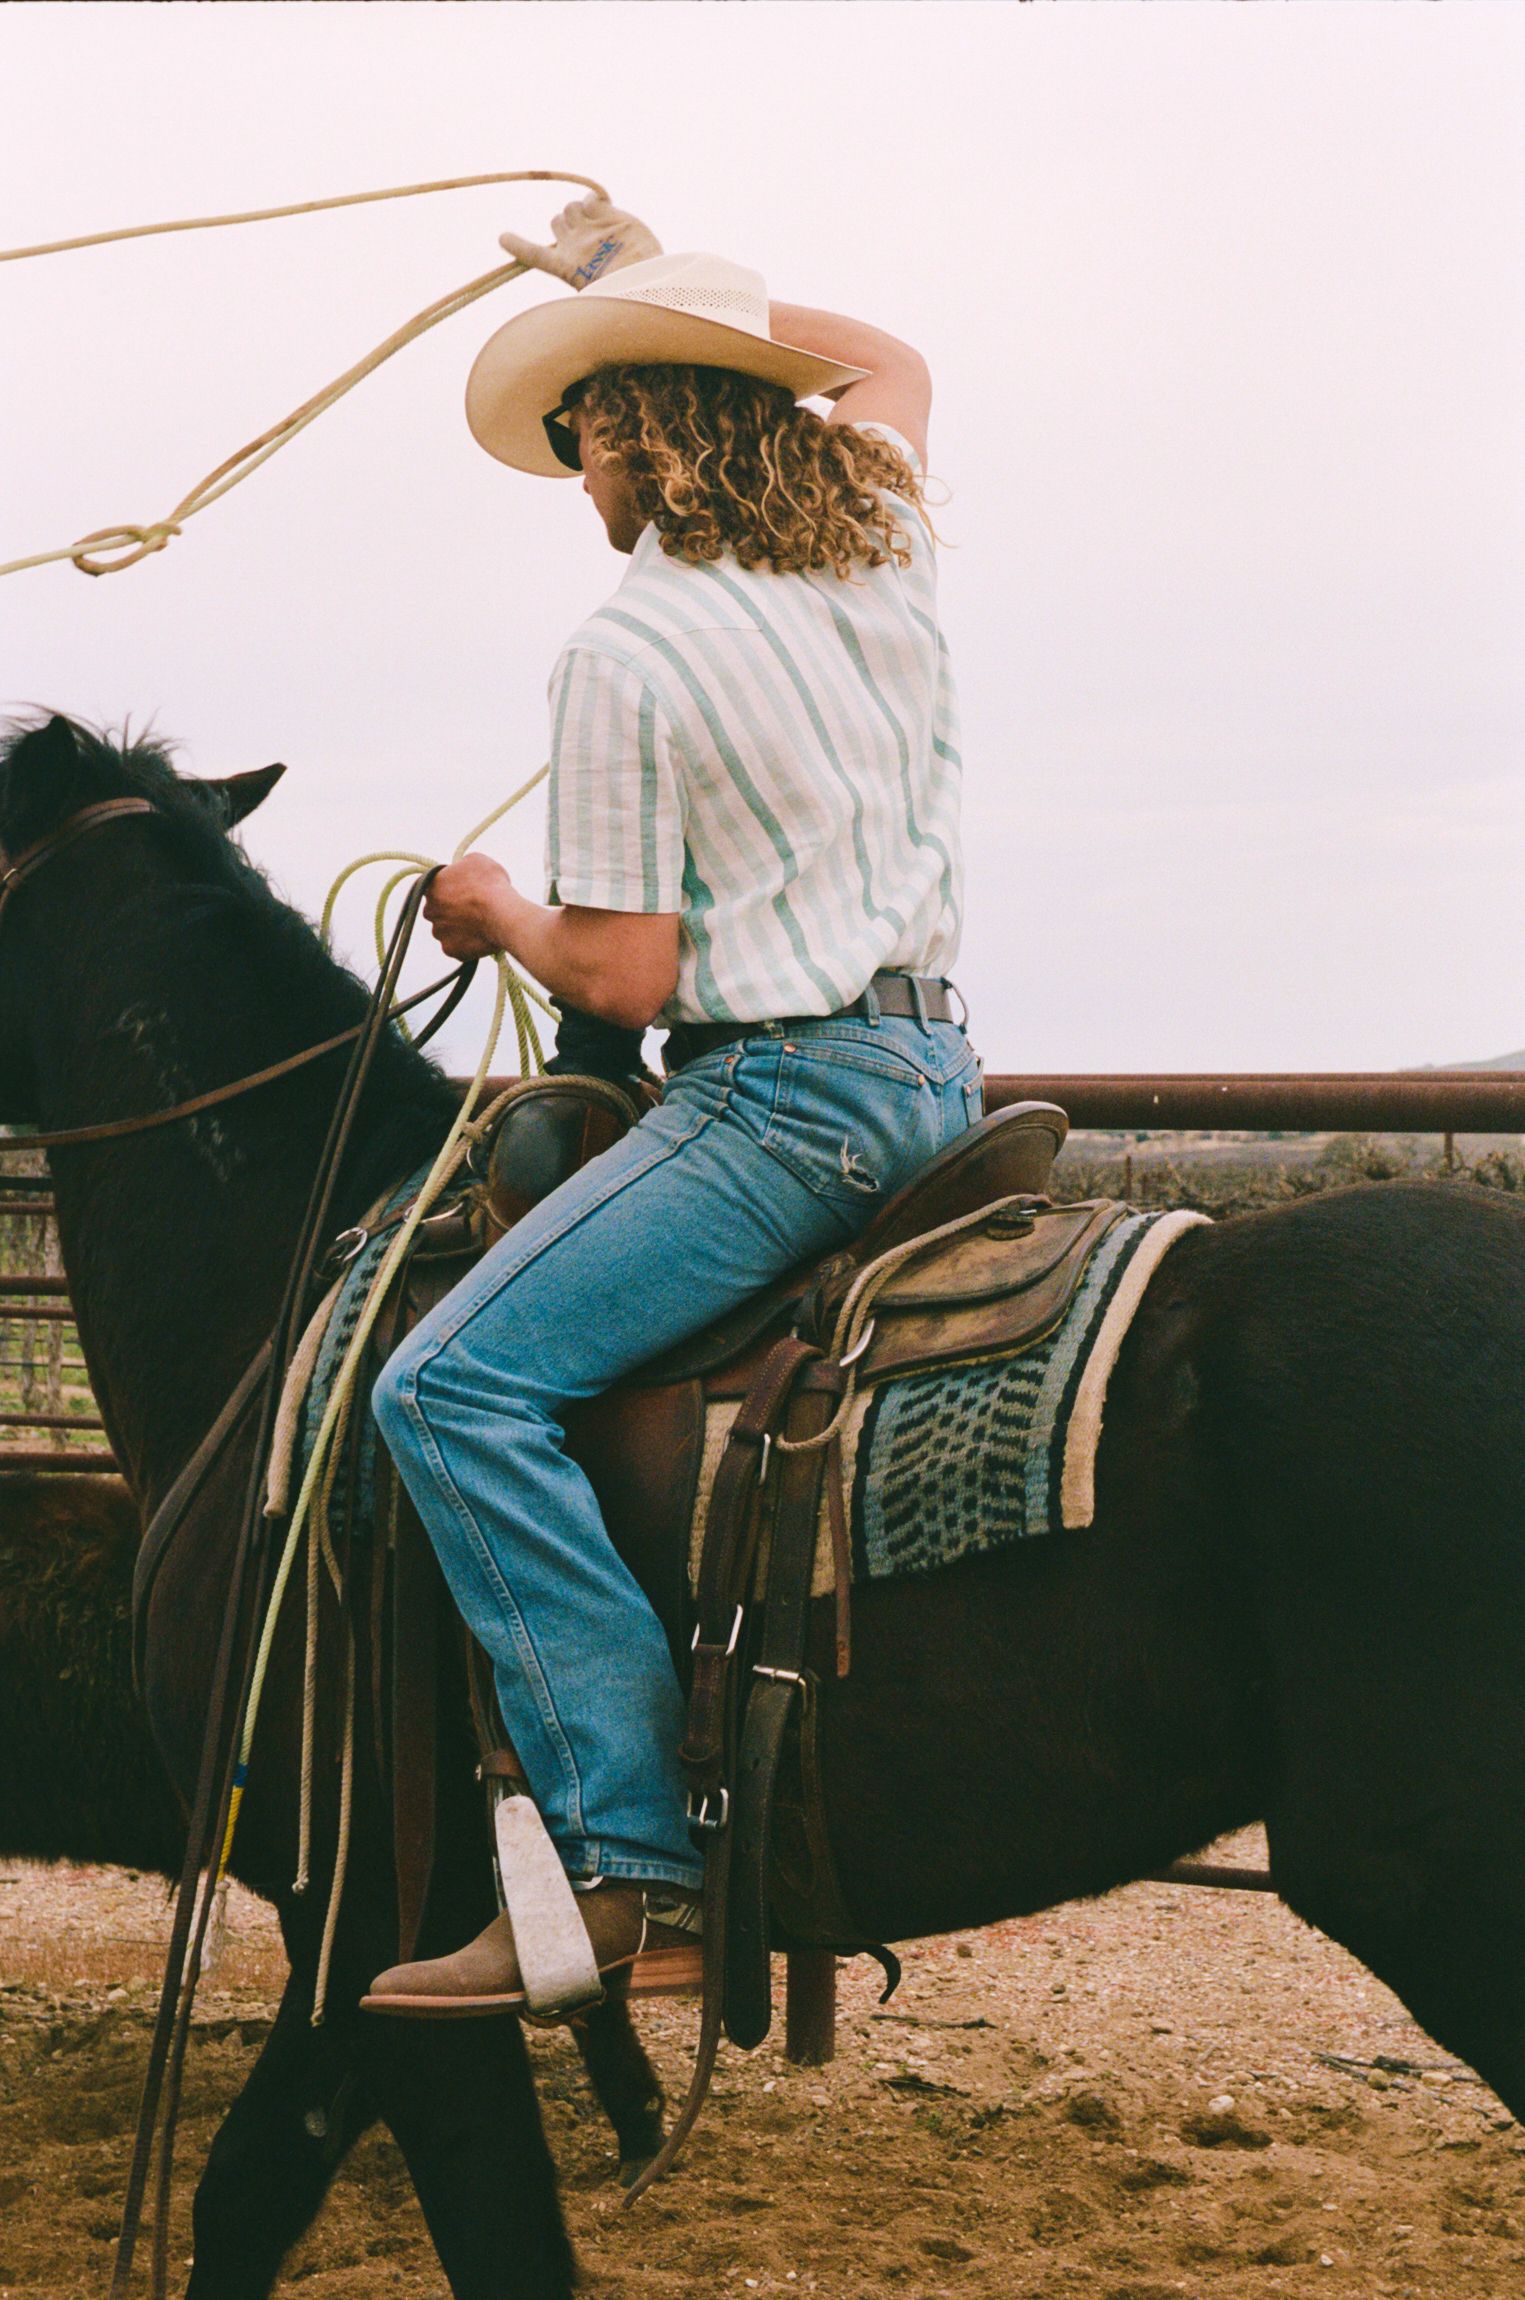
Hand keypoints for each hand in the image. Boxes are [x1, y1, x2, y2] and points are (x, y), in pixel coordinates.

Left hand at [422, 854, 514, 960]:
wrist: (502, 913)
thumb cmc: (490, 884)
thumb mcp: (475, 860)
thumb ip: (461, 866)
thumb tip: (460, 870)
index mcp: (430, 886)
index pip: (433, 887)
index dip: (449, 888)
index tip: (462, 890)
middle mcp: (429, 911)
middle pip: (438, 910)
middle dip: (451, 909)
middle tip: (472, 908)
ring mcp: (438, 932)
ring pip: (447, 930)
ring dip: (459, 927)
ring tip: (481, 923)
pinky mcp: (450, 950)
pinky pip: (457, 946)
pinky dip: (467, 943)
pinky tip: (481, 937)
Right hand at [499, 195, 661, 289]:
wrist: (646, 282)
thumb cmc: (626, 293)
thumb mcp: (597, 288)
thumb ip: (583, 267)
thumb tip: (580, 258)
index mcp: (565, 267)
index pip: (533, 254)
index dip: (517, 245)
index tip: (503, 238)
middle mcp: (572, 245)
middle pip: (557, 221)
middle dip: (568, 224)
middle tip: (586, 235)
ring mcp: (588, 228)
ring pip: (572, 207)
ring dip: (581, 211)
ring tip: (599, 225)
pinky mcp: (606, 215)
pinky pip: (592, 200)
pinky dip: (596, 203)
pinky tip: (607, 212)